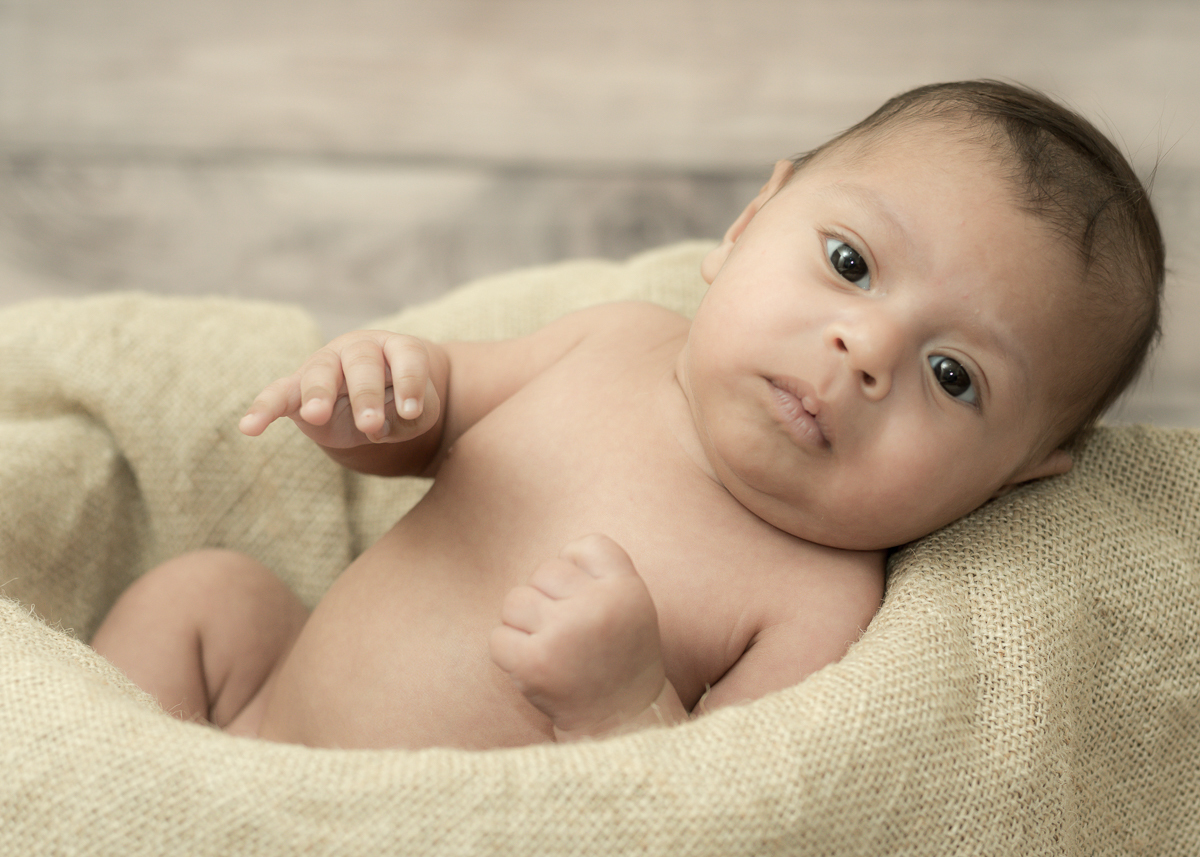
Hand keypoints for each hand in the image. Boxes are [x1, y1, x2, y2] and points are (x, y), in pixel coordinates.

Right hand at [238, 330, 439, 447]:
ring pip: (320, 372)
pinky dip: (263, 408)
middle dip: (365, 394)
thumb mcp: (418, 414)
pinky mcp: (297, 388)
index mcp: (396, 349)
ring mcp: (325, 365)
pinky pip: (277, 394)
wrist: (378, 402)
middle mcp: (359, 349)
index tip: (412, 411)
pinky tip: (249, 428)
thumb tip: (376, 429)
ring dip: (318, 394)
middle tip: (370, 424)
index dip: (410, 382)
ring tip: (316, 416)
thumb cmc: (402, 402)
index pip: (407, 357)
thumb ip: (406, 420)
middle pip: (362, 362)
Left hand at [489, 534, 667, 736]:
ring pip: (515, 599)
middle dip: (548, 598)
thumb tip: (558, 553)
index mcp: (627, 589)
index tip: (588, 600)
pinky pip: (498, 637)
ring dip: (524, 623)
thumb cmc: (619, 655)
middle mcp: (599, 607)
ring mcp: (565, 634)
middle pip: (545, 570)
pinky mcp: (535, 663)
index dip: (578, 568)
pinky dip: (509, 652)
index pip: (586, 546)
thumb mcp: (632, 605)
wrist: (619, 721)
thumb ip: (601, 571)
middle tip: (570, 633)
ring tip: (550, 647)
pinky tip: (535, 666)